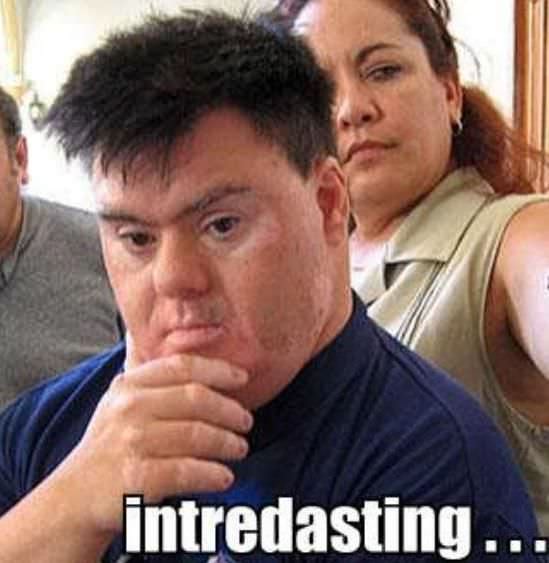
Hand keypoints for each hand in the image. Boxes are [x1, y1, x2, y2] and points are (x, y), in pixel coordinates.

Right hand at [53, 353, 252, 534]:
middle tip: (245, 421)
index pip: (182, 366)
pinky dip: (212, 473)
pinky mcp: (137, 477)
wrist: (77, 493)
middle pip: (196, 398)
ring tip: (239, 448)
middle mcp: (130, 408)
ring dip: (227, 442)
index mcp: (130, 385)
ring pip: (197, 434)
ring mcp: (132, 442)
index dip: (217, 369)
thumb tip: (211, 366)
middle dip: (229, 410)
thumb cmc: (112, 443)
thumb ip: (158, 382)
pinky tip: (223, 476)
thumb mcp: (124, 401)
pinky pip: (187, 471)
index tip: (242, 378)